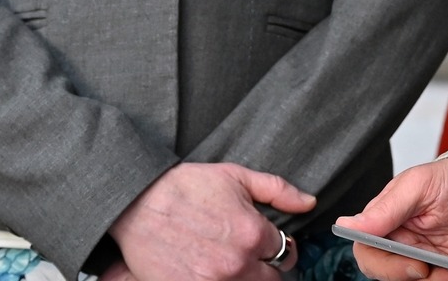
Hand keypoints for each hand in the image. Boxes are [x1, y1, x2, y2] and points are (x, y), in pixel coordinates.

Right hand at [111, 163, 314, 280]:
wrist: (138, 204)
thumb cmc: (187, 187)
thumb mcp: (237, 177)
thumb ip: (279, 191)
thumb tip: (309, 203)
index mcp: (253, 234)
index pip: (286, 254)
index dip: (280, 249)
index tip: (271, 247)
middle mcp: (236, 264)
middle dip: (267, 270)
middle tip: (253, 258)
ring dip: (246, 277)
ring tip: (233, 264)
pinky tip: (212, 271)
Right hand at [337, 157, 447, 280]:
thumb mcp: (419, 184)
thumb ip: (386, 208)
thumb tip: (348, 224)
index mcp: (391, 226)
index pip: (369, 255)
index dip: (382, 266)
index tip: (408, 262)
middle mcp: (407, 248)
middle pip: (391, 276)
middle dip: (408, 277)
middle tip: (427, 267)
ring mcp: (431, 263)